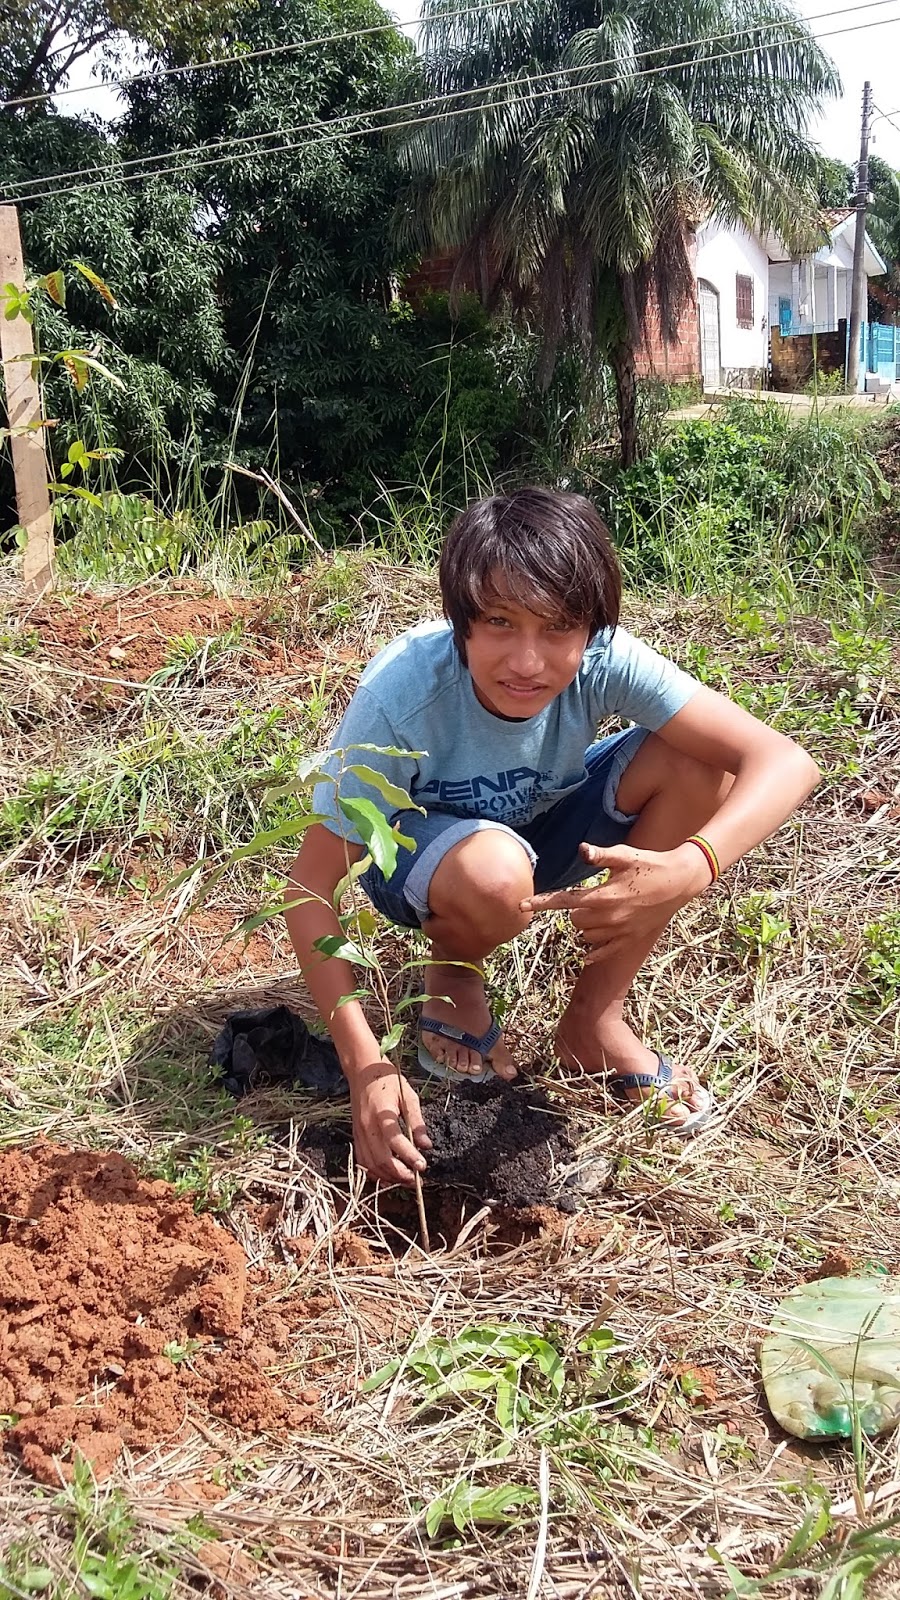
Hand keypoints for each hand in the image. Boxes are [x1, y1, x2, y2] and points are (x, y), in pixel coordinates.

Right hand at [348, 1062, 431, 1186]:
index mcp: (382, 1113)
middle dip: (400, 1174)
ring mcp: (359, 1133)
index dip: (408, 1156)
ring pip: (370, 1164)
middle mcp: (367, 1126)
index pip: (394, 1140)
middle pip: (381, 1158)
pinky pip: (362, 1161)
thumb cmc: (388, 1081)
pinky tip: (389, 1175)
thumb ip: (417, 1122)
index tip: (422, 1166)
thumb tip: (427, 1145)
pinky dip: (375, 1172)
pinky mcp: (355, 1137)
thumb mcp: (408, 1096)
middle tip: (416, 1179)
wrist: (363, 1072)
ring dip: (388, 1177)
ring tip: (405, 1179)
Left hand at [520, 841, 710, 963]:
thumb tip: (581, 850)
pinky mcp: (630, 939)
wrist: (681, 881)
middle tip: (589, 895)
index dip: (541, 903)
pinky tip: (586, 952)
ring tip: (600, 909)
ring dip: (585, 925)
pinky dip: (593, 952)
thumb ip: (601, 855)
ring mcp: (620, 931)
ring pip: (586, 934)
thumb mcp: (625, 855)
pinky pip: (604, 953)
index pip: (564, 901)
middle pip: (574, 920)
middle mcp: (609, 917)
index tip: (521, 906)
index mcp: (603, 896)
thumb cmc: (650, 863)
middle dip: (574, 909)